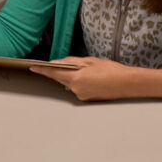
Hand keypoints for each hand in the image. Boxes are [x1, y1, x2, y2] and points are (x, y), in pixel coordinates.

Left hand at [29, 56, 161, 100]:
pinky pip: (78, 88)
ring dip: (71, 76)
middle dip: (58, 72)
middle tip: (55, 64)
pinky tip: (88, 77)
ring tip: (83, 69)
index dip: (42, 70)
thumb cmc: (112, 70)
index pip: (54, 73)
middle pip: (61, 79)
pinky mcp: (88, 99)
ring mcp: (82, 96)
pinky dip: (78, 82)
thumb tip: (58, 62)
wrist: (128, 84)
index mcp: (77, 78)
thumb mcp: (91, 61)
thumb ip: (73, 62)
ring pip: (70, 84)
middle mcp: (77, 90)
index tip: (32, 67)